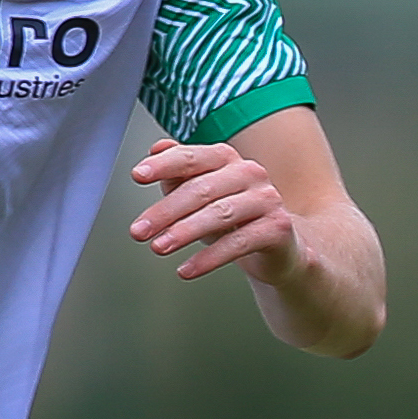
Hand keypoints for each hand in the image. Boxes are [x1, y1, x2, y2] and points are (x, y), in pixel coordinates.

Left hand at [128, 138, 308, 285]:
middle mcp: (250, 172)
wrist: (280, 246)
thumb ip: (179, 173)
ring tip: (159, 247)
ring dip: (183, 233)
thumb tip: (155, 149)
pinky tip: (187, 269)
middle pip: (200, 190)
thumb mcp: (202, 194)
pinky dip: (208, 259)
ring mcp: (267, 199)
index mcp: (226, 158)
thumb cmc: (235, 217)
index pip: (191, 157)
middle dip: (164, 212)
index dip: (163, 165)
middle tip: (139, 230)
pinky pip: (237, 244)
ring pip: (219, 214)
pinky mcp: (277, 228)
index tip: (137, 175)